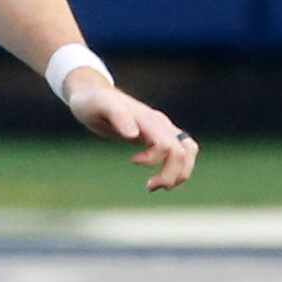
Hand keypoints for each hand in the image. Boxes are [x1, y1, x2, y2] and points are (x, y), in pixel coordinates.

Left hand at [64, 75, 197, 191]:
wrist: (94, 94)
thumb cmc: (93, 103)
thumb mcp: (98, 107)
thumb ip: (117, 116)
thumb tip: (133, 135)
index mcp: (148, 119)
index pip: (166, 144)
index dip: (153, 159)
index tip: (132, 160)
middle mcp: (160, 124)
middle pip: (183, 152)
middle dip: (171, 175)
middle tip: (149, 187)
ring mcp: (162, 129)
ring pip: (188, 152)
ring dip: (180, 174)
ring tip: (156, 185)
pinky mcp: (160, 135)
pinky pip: (181, 152)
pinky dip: (176, 169)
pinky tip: (157, 177)